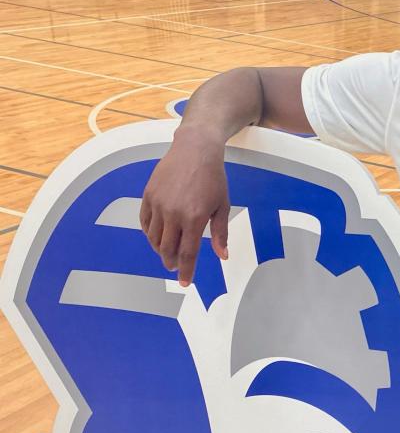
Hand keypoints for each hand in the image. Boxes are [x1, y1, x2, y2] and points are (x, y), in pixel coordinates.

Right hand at [139, 126, 230, 285]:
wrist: (195, 150)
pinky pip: (144, 221)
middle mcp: (173, 214)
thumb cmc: (213, 178)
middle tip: (175, 267)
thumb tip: (222, 256)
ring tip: (167, 252)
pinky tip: (155, 236)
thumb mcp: (222, 205)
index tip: (185, 283)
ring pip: (153, 237)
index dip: (186, 271)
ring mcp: (158, 204)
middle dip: (171, 262)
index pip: (188, 253)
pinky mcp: (148, 195)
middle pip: (167, 249)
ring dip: (159, 249)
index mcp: (195, 218)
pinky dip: (149, 233)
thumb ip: (220, 233)